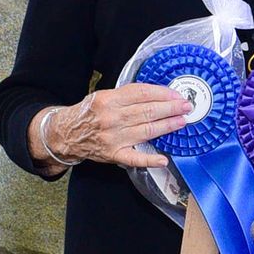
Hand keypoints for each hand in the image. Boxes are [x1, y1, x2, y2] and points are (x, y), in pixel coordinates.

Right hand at [43, 84, 188, 168]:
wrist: (66, 133)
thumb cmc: (89, 113)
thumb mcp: (103, 96)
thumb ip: (128, 96)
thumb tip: (157, 94)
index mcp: (109, 100)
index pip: (142, 94)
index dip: (163, 94)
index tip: (177, 95)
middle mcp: (111, 118)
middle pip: (147, 112)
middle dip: (171, 109)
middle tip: (187, 107)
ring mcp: (113, 138)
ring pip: (146, 131)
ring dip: (167, 126)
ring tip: (182, 122)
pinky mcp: (114, 154)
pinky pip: (134, 158)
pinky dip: (149, 160)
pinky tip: (163, 159)